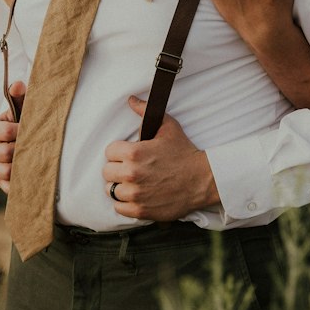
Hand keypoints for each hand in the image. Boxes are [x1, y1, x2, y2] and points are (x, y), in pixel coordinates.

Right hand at [0, 82, 23, 191]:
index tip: (32, 128)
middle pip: (5, 153)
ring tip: (34, 158)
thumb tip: (18, 84)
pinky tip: (31, 174)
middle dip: (22, 149)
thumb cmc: (25, 121)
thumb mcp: (23, 109)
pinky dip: (21, 182)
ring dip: (22, 166)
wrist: (26, 141)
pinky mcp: (1, 182)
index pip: (5, 131)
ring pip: (5, 171)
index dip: (21, 130)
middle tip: (35, 144)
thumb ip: (20, 98)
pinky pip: (9, 187)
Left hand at [102, 96, 217, 221]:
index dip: (119, 152)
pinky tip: (136, 196)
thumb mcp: (168, 127)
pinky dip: (125, 203)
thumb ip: (145, 112)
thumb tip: (131, 100)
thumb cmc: (184, 152)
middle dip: (118, 168)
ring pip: (111, 190)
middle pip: (107, 172)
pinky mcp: (141, 210)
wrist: (202, 179)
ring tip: (134, 183)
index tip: (129, 155)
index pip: (109, 152)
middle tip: (131, 168)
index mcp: (134, 153)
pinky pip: (119, 208)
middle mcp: (132, 174)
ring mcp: (136, 194)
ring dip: (120, 186)